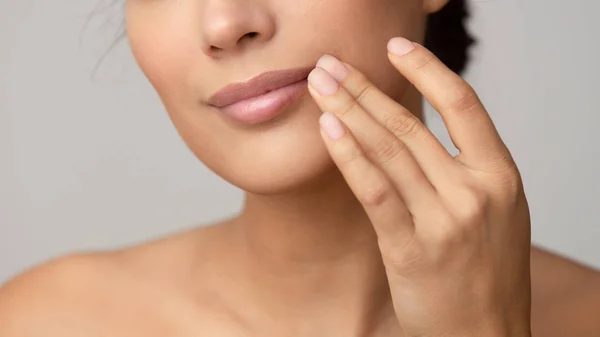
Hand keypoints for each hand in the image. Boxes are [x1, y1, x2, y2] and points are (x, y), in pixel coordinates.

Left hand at [307, 37, 531, 336]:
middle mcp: (476, 192)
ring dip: (349, 110)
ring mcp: (445, 221)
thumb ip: (465, 169)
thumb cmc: (487, 271)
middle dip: (364, 87)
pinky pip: (375, 191)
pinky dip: (349, 156)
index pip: (463, 104)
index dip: (427, 68)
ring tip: (320, 83)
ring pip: (388, 150)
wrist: (488, 333)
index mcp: (501, 176)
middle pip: (410, 124)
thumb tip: (417, 127)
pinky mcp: (411, 249)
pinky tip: (328, 129)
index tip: (395, 47)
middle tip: (329, 63)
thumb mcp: (496, 210)